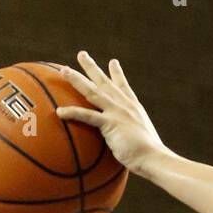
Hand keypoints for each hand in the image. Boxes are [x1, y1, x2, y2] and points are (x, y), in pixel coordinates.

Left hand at [57, 50, 166, 175]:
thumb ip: (133, 136)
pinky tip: (59, 111)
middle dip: (92, 67)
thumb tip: (131, 145)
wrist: (153, 157)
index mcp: (134, 107)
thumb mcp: (143, 140)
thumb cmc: (149, 155)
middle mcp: (124, 105)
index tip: (112, 62)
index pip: (123, 86)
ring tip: (63, 70)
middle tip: (81, 54)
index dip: (117, 73)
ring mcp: (117, 112)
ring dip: (77, 80)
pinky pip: (87, 116)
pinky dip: (73, 113)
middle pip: (105, 82)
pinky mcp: (110, 123)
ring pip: (92, 91)